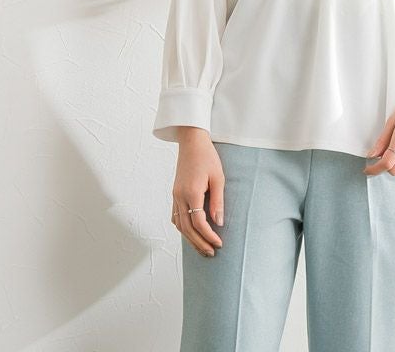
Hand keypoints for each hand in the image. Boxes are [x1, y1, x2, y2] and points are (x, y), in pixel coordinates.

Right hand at [171, 129, 224, 256]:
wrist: (192, 142)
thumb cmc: (207, 157)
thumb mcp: (218, 178)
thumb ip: (218, 201)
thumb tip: (219, 223)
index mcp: (191, 192)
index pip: (198, 222)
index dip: (209, 236)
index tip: (219, 243)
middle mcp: (179, 196)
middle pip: (186, 228)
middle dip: (199, 243)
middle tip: (212, 253)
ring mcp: (175, 195)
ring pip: (179, 225)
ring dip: (190, 239)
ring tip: (203, 248)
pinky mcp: (174, 193)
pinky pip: (175, 216)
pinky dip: (183, 228)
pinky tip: (191, 233)